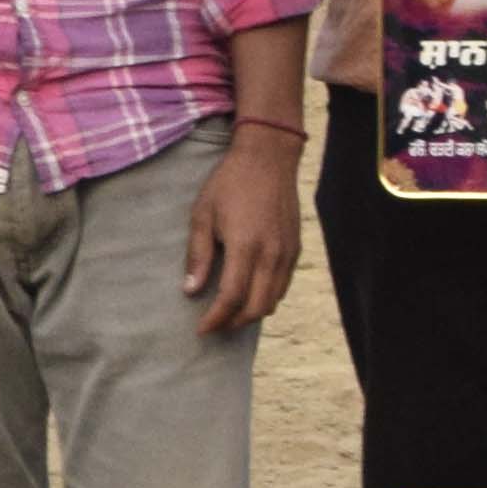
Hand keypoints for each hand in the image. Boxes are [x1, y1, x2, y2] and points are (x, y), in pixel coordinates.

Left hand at [181, 126, 302, 335]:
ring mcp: (287, 253)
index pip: (231, 298)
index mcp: (245, 246)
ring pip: (272, 300)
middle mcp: (271, 254)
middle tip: (213, 325)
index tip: (201, 329)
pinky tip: (249, 293)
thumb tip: (191, 291)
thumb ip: (198, 255)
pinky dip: (266, 297)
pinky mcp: (295, 249)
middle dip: (233, 323)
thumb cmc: (230, 183)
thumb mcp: (203, 215)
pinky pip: (282, 286)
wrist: (268, 158)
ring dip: (250, 314)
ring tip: (229, 313)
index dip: (215, 319)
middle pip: (255, 308)